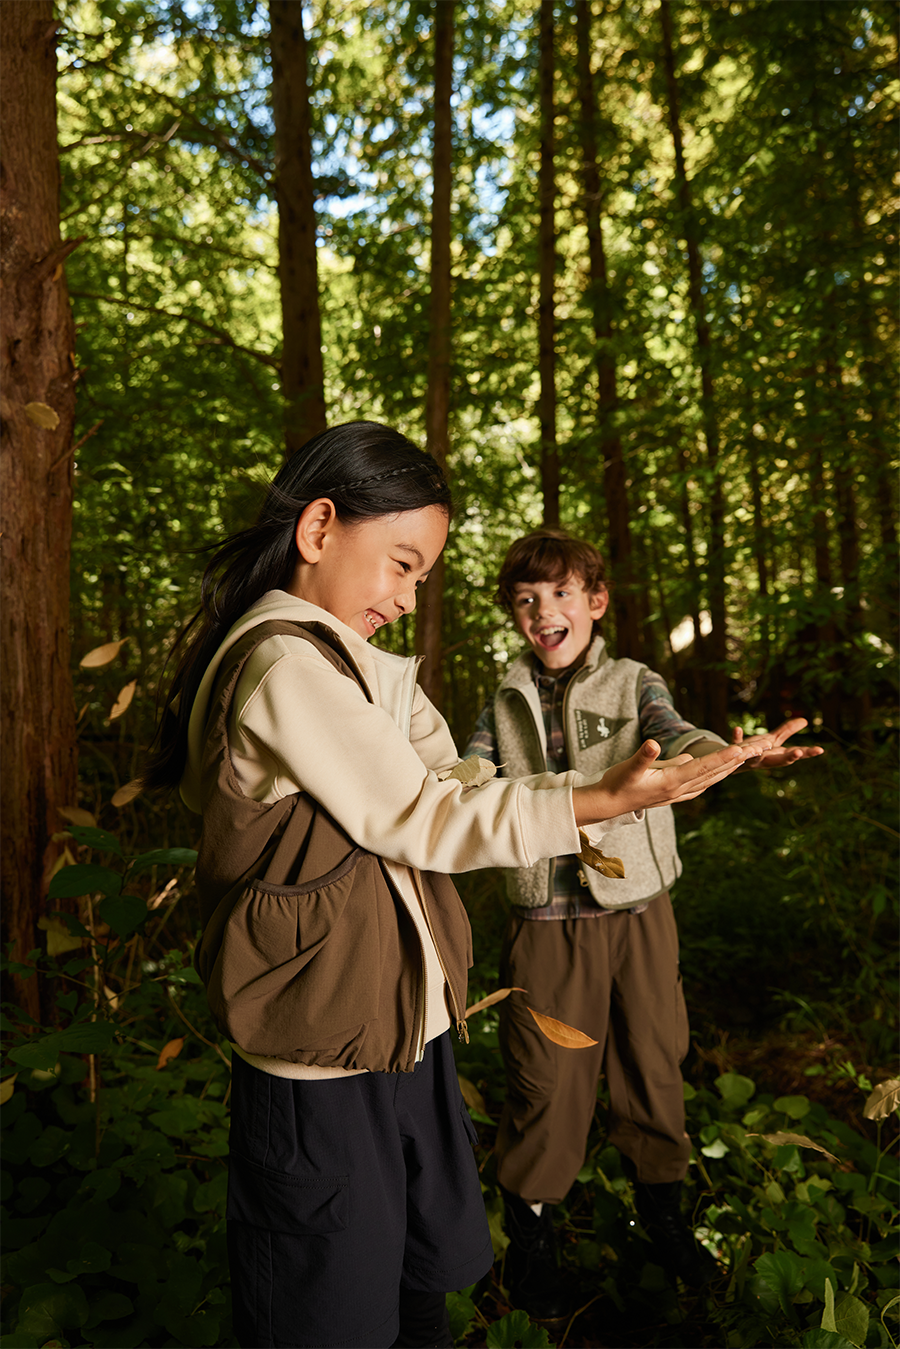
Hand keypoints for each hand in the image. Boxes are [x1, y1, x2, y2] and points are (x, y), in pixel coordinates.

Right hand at [572, 737, 771, 824]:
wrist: (608, 805)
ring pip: (709, 780)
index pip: (702, 768)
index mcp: (671, 782)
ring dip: (727, 769)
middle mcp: (679, 790)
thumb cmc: (616, 783)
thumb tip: (654, 744)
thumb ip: (643, 757)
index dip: (721, 758)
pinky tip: (716, 775)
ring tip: (743, 759)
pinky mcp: (673, 794)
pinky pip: (699, 785)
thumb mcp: (628, 768)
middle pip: (712, 774)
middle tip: (755, 750)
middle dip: (734, 762)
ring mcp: (677, 794)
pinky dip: (712, 777)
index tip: (739, 749)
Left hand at [731, 718, 824, 770]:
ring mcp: (749, 758)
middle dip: (789, 757)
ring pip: (756, 756)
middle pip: (778, 761)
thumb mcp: (773, 740)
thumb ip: (787, 731)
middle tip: (798, 753)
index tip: (820, 750)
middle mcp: (764, 760)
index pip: (794, 755)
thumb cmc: (756, 751)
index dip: (807, 753)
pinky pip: (734, 745)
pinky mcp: (734, 752)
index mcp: (775, 756)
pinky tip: (738, 728)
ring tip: (767, 743)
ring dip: (761, 751)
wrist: (731, 761)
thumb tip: (805, 720)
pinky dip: (736, 737)